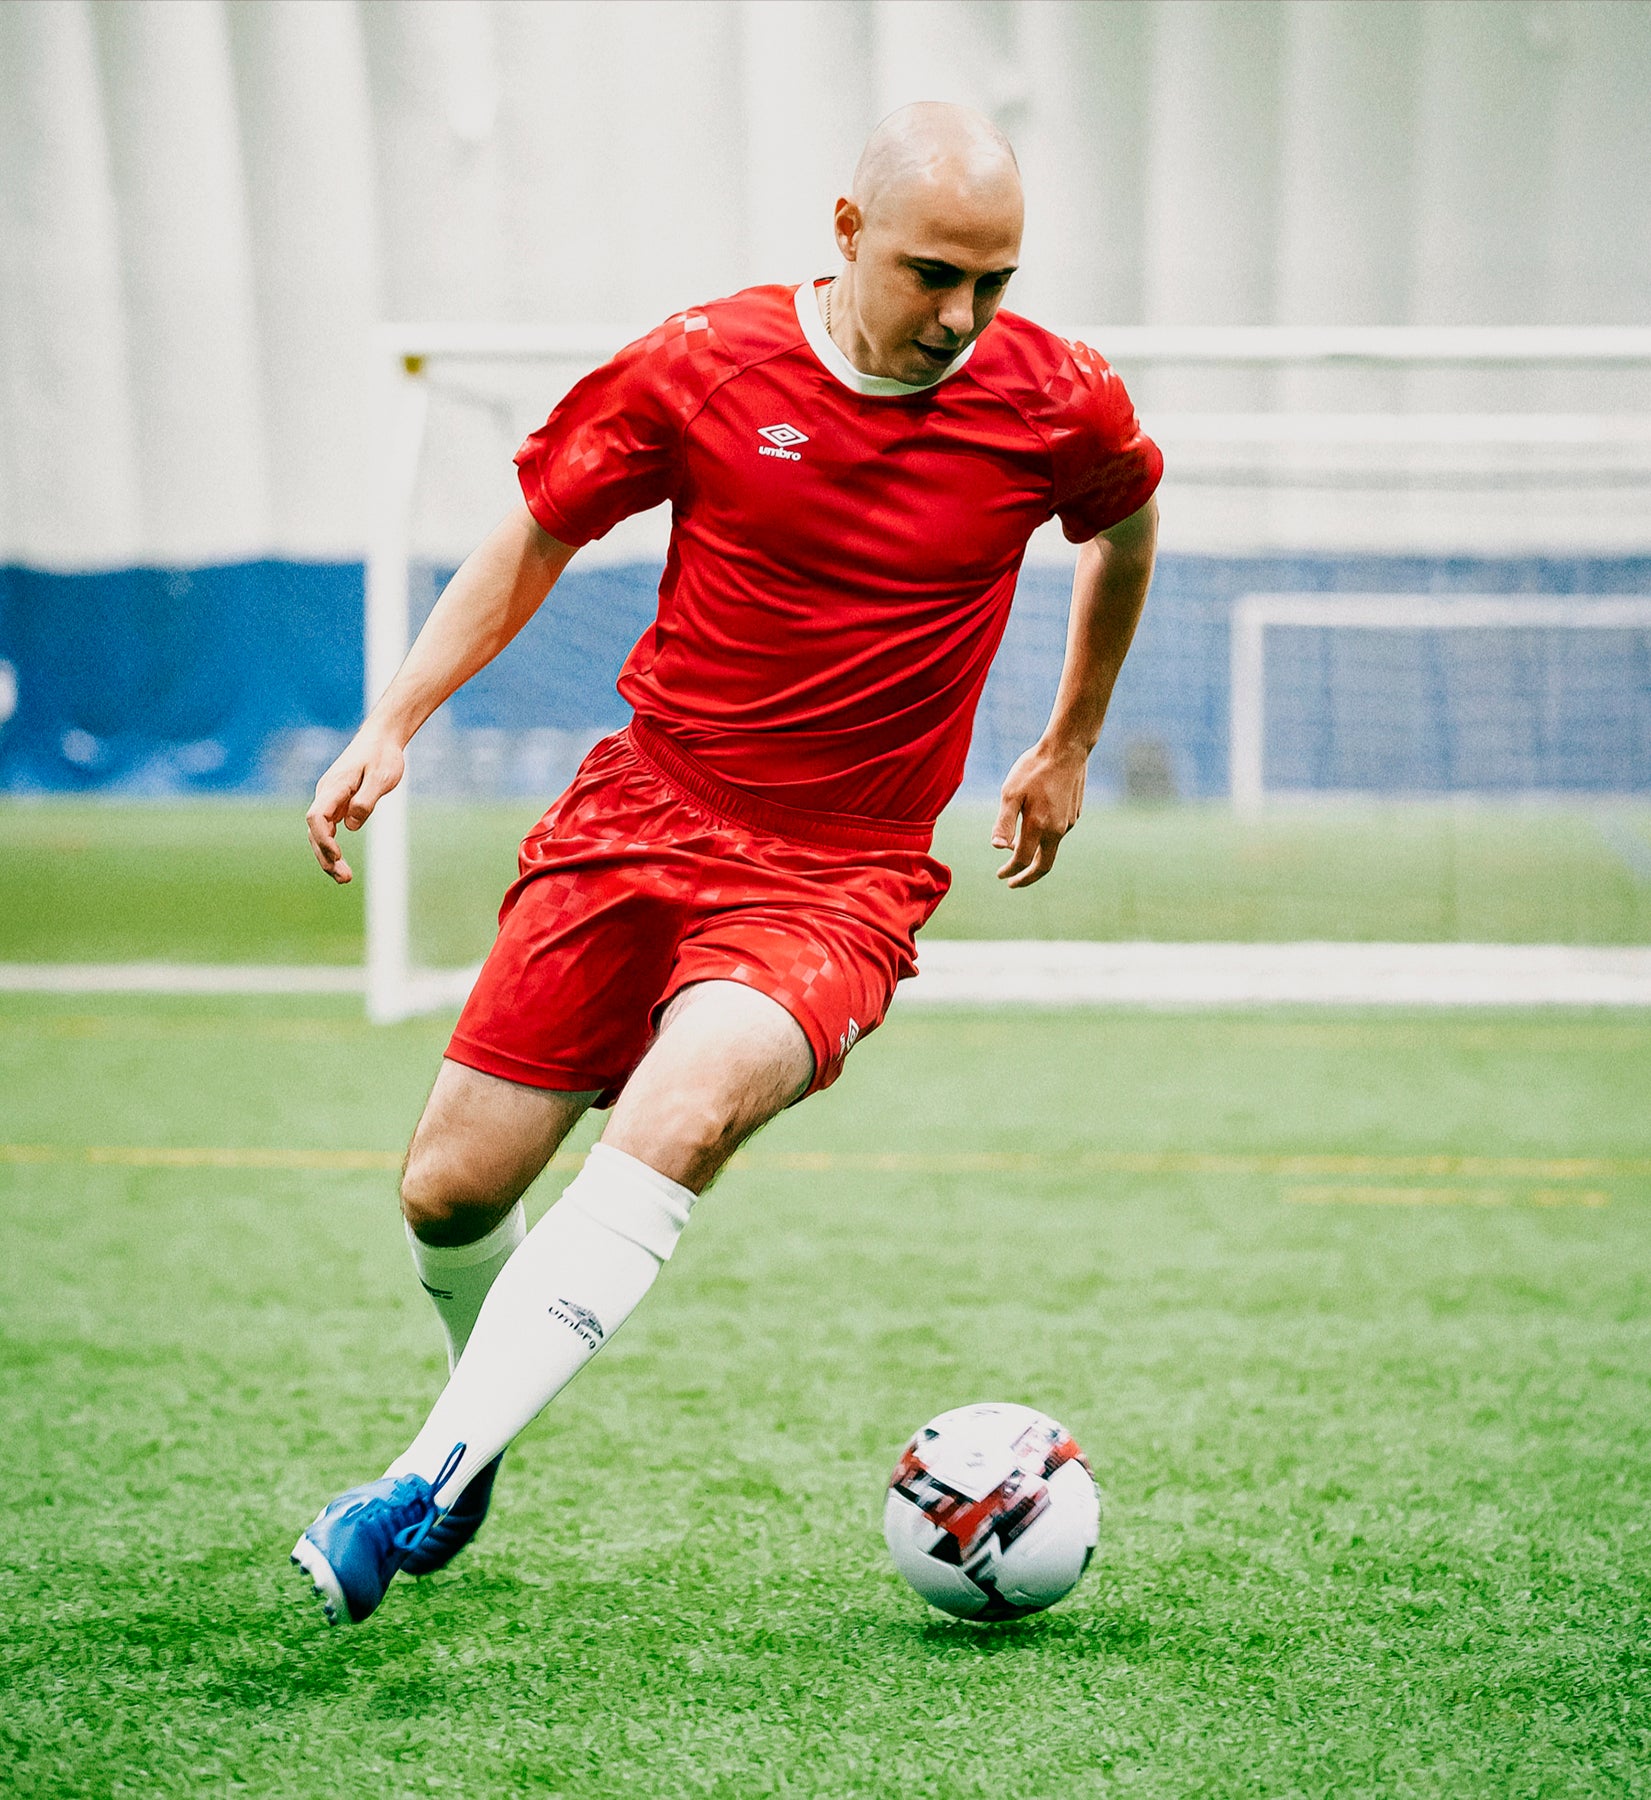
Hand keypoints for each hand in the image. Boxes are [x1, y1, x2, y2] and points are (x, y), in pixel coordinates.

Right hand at [305, 728, 405, 883]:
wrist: (381, 739)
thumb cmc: (383, 756)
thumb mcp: (382, 778)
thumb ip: (366, 801)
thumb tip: (350, 826)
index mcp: (334, 787)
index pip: (316, 817)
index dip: (323, 839)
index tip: (338, 855)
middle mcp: (326, 794)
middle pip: (315, 830)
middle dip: (325, 857)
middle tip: (344, 879)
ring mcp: (330, 799)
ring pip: (320, 833)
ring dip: (328, 856)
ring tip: (344, 878)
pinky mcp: (337, 803)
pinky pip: (329, 829)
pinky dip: (332, 847)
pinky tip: (341, 863)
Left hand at [992, 739, 1086, 887]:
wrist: (1067, 749)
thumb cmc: (1034, 768)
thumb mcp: (1011, 793)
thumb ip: (1004, 822)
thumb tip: (998, 847)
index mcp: (1040, 826)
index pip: (1023, 860)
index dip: (1010, 870)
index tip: (1000, 875)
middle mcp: (1058, 829)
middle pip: (1044, 865)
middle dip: (1028, 877)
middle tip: (1013, 882)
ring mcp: (1069, 823)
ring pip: (1051, 848)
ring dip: (1034, 854)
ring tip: (1015, 848)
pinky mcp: (1075, 814)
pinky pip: (1058, 834)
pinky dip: (1043, 839)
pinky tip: (1033, 826)